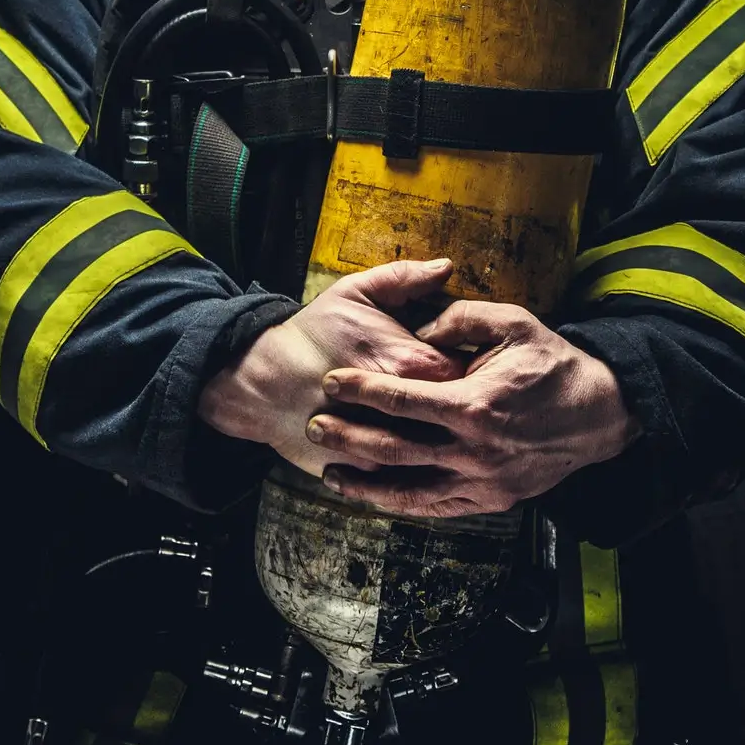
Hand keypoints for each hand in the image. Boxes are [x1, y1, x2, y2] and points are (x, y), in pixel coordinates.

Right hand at [197, 257, 465, 475]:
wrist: (263, 381)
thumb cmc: (314, 333)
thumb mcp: (356, 291)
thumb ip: (405, 278)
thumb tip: (447, 267)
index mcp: (413, 363)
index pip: (474, 371)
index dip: (480, 369)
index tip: (478, 365)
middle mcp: (407, 410)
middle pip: (463, 414)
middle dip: (468, 406)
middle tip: (467, 397)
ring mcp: (389, 445)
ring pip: (440, 450)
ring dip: (448, 440)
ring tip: (446, 425)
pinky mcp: (371, 471)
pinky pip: (410, 476)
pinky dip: (421, 468)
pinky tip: (425, 454)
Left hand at [306, 299, 641, 516]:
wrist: (601, 414)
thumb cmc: (555, 365)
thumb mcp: (514, 323)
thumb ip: (461, 317)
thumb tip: (421, 324)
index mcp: (473, 405)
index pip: (400, 400)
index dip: (360, 391)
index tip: (330, 382)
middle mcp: (473, 451)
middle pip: (394, 449)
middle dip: (347, 437)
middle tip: (315, 426)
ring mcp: (482, 482)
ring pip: (409, 491)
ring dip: (365, 484)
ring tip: (331, 475)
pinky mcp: (491, 500)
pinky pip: (436, 509)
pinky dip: (401, 505)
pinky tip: (377, 497)